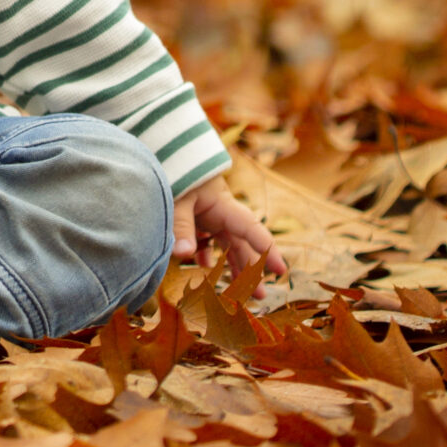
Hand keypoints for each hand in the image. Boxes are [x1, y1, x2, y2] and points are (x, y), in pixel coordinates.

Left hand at [173, 176, 285, 293]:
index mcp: (223, 205)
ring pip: (226, 244)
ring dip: (232, 266)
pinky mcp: (196, 215)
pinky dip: (206, 253)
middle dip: (251, 270)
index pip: (251, 230)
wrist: (163, 150)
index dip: (268, 251)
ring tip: (238, 292)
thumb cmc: (174, 170)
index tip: (282, 271)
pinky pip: (207, 239)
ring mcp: (209, 214)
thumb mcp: (177, 198)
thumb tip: (183, 254)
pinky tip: (204, 267)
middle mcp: (221, 212)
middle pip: (241, 244)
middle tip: (259, 297)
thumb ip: (180, 225)